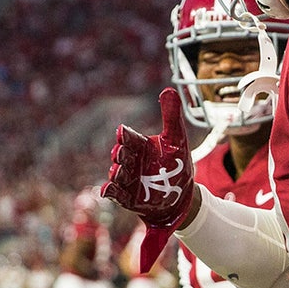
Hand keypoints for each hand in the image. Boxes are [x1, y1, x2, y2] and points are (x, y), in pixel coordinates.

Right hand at [101, 88, 194, 272]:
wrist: (181, 196)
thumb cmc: (176, 164)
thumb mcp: (177, 140)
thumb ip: (171, 116)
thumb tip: (168, 90)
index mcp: (141, 146)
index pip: (130, 138)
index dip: (125, 135)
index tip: (122, 132)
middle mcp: (132, 161)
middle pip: (122, 155)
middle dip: (120, 154)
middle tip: (120, 153)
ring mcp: (128, 180)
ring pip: (117, 174)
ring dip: (116, 172)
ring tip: (118, 171)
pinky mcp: (128, 197)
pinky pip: (116, 194)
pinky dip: (110, 191)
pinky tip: (106, 189)